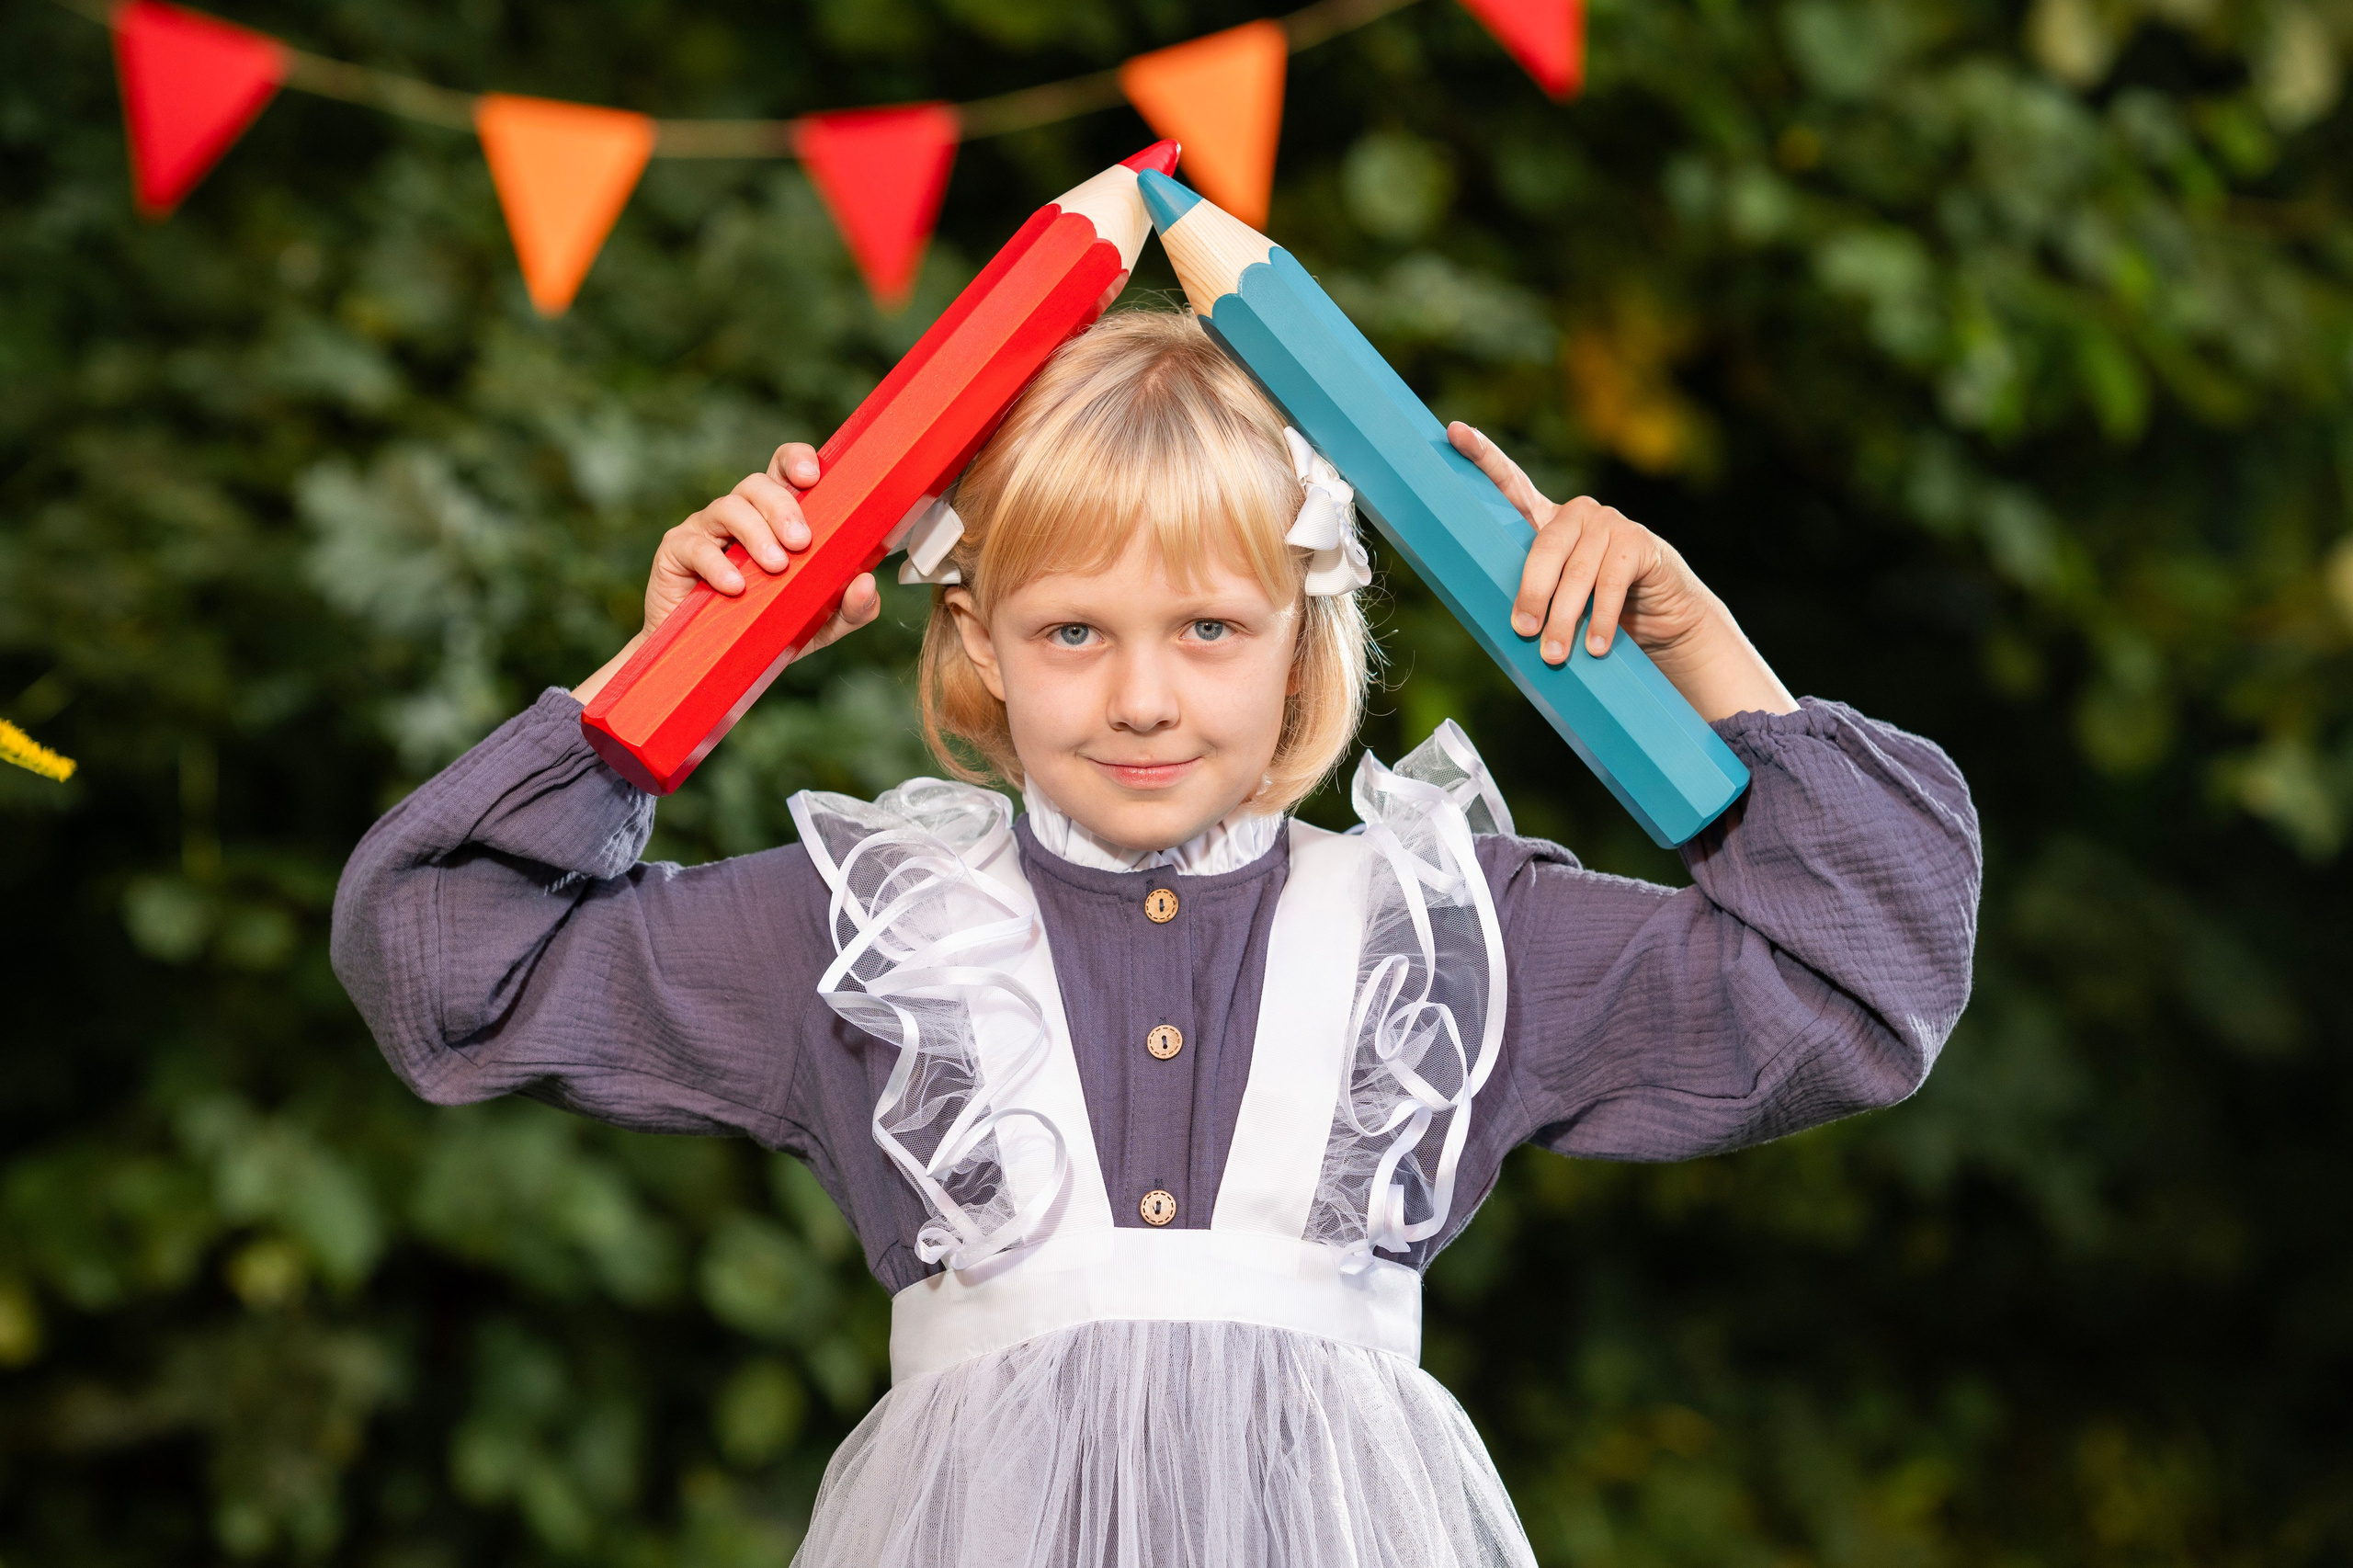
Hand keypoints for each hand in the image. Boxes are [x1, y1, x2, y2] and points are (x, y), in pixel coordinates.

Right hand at [574, 441, 881, 703]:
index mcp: (774, 517)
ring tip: (777, 567)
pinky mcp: (676, 552)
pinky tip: (737, 587)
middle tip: (802, 542)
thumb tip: (868, 583)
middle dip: (783, 507)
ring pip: (729, 507)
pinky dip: (718, 564)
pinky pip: (695, 546)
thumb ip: (850, 608)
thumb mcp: (819, 624)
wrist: (712, 664)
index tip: (813, 476)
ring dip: (756, 533)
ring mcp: (706, 529)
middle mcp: (739, 514)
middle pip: (758, 483)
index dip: (796, 460)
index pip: (784, 470)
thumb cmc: (769, 629)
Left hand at [1448, 423, 1796, 721]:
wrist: (1664, 623)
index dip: (1483, 456)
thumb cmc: (1596, 615)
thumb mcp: (1558, 602)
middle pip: (1543, 547)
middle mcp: (1577, 514)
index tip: (1454, 431)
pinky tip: (1596, 647)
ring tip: (1556, 654)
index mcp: (1545, 522)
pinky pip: (1612, 582)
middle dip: (1531, 593)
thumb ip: (1533, 595)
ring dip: (1565, 617)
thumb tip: (1501, 626)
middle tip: (1523, 632)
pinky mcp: (1640, 542)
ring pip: (1578, 571)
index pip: (1510, 484)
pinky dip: (1603, 618)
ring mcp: (1610, 523)